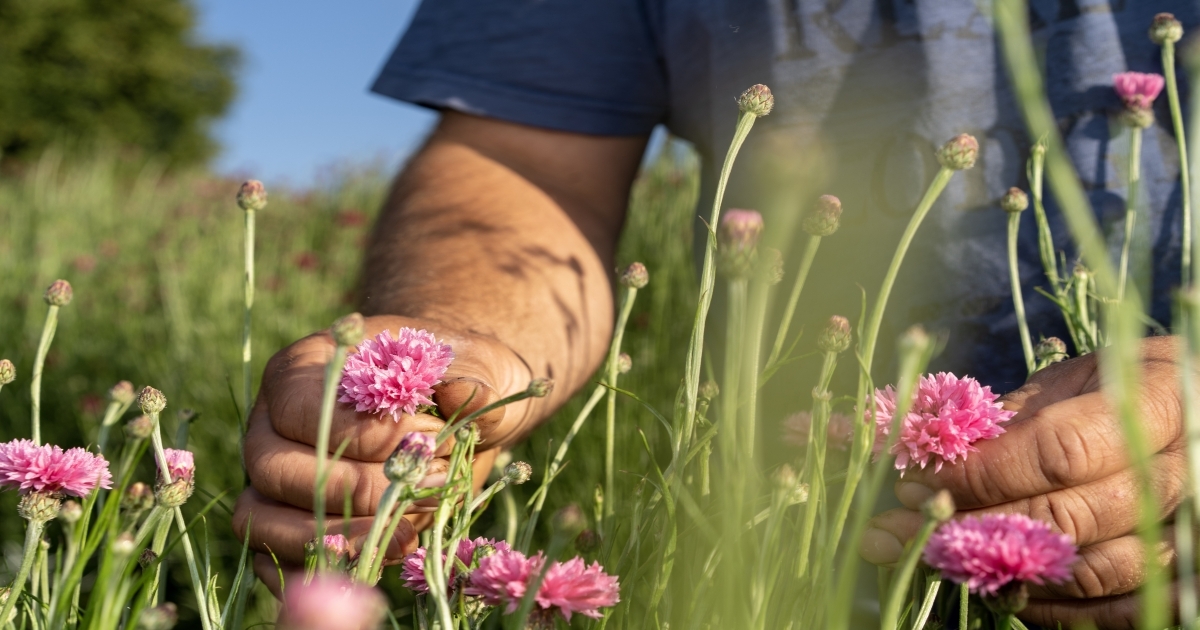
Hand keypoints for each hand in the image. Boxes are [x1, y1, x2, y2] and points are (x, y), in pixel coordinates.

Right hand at [232, 315, 534, 590]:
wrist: (459, 410)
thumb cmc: (459, 377)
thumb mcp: (479, 364)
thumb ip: (473, 376)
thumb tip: (465, 395)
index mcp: (304, 369)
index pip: (300, 408)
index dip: (360, 433)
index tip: (424, 439)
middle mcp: (272, 424)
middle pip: (273, 470)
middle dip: (356, 490)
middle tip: (423, 490)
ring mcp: (273, 481)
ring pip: (261, 523)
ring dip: (335, 538)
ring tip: (407, 537)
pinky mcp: (287, 526)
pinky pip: (275, 563)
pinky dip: (321, 570)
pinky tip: (383, 558)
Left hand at [860, 336, 1186, 628]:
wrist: (1196, 421)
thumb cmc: (1127, 389)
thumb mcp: (1077, 379)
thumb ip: (1014, 416)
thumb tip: (924, 444)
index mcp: (1161, 403)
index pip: (1059, 452)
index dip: (982, 472)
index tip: (920, 477)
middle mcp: (1184, 475)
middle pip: (1066, 519)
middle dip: (972, 524)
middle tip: (908, 521)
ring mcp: (1189, 536)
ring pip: (1086, 574)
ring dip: (999, 570)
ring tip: (937, 554)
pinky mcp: (1186, 582)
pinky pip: (1112, 612)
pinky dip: (1049, 606)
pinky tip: (997, 584)